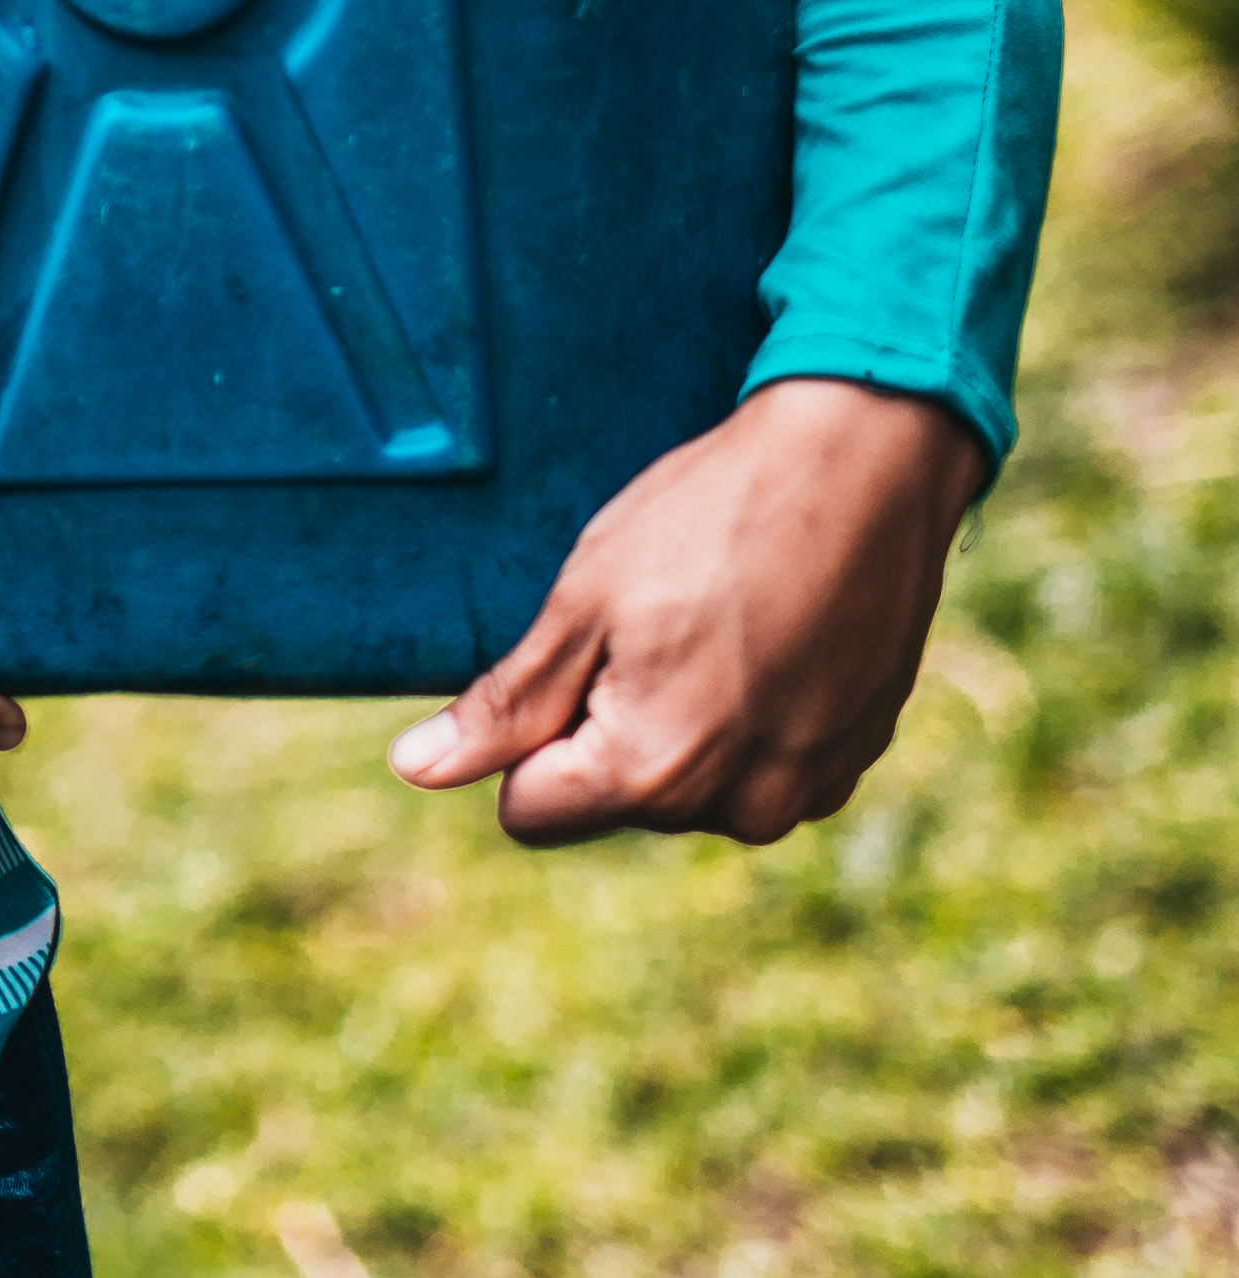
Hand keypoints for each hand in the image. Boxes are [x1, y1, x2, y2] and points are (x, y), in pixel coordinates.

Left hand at [389, 377, 986, 846]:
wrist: (865, 465)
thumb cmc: (709, 520)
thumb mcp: (583, 602)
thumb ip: (503, 705)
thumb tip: (413, 770)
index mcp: (649, 773)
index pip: (529, 812)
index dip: (527, 736)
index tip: (574, 653)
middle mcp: (735, 808)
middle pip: (614, 799)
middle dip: (609, 727)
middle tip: (657, 623)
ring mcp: (804, 790)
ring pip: (690, 787)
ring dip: (685, 726)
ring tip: (719, 623)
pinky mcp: (852, 762)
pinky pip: (761, 769)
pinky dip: (751, 720)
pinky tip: (772, 636)